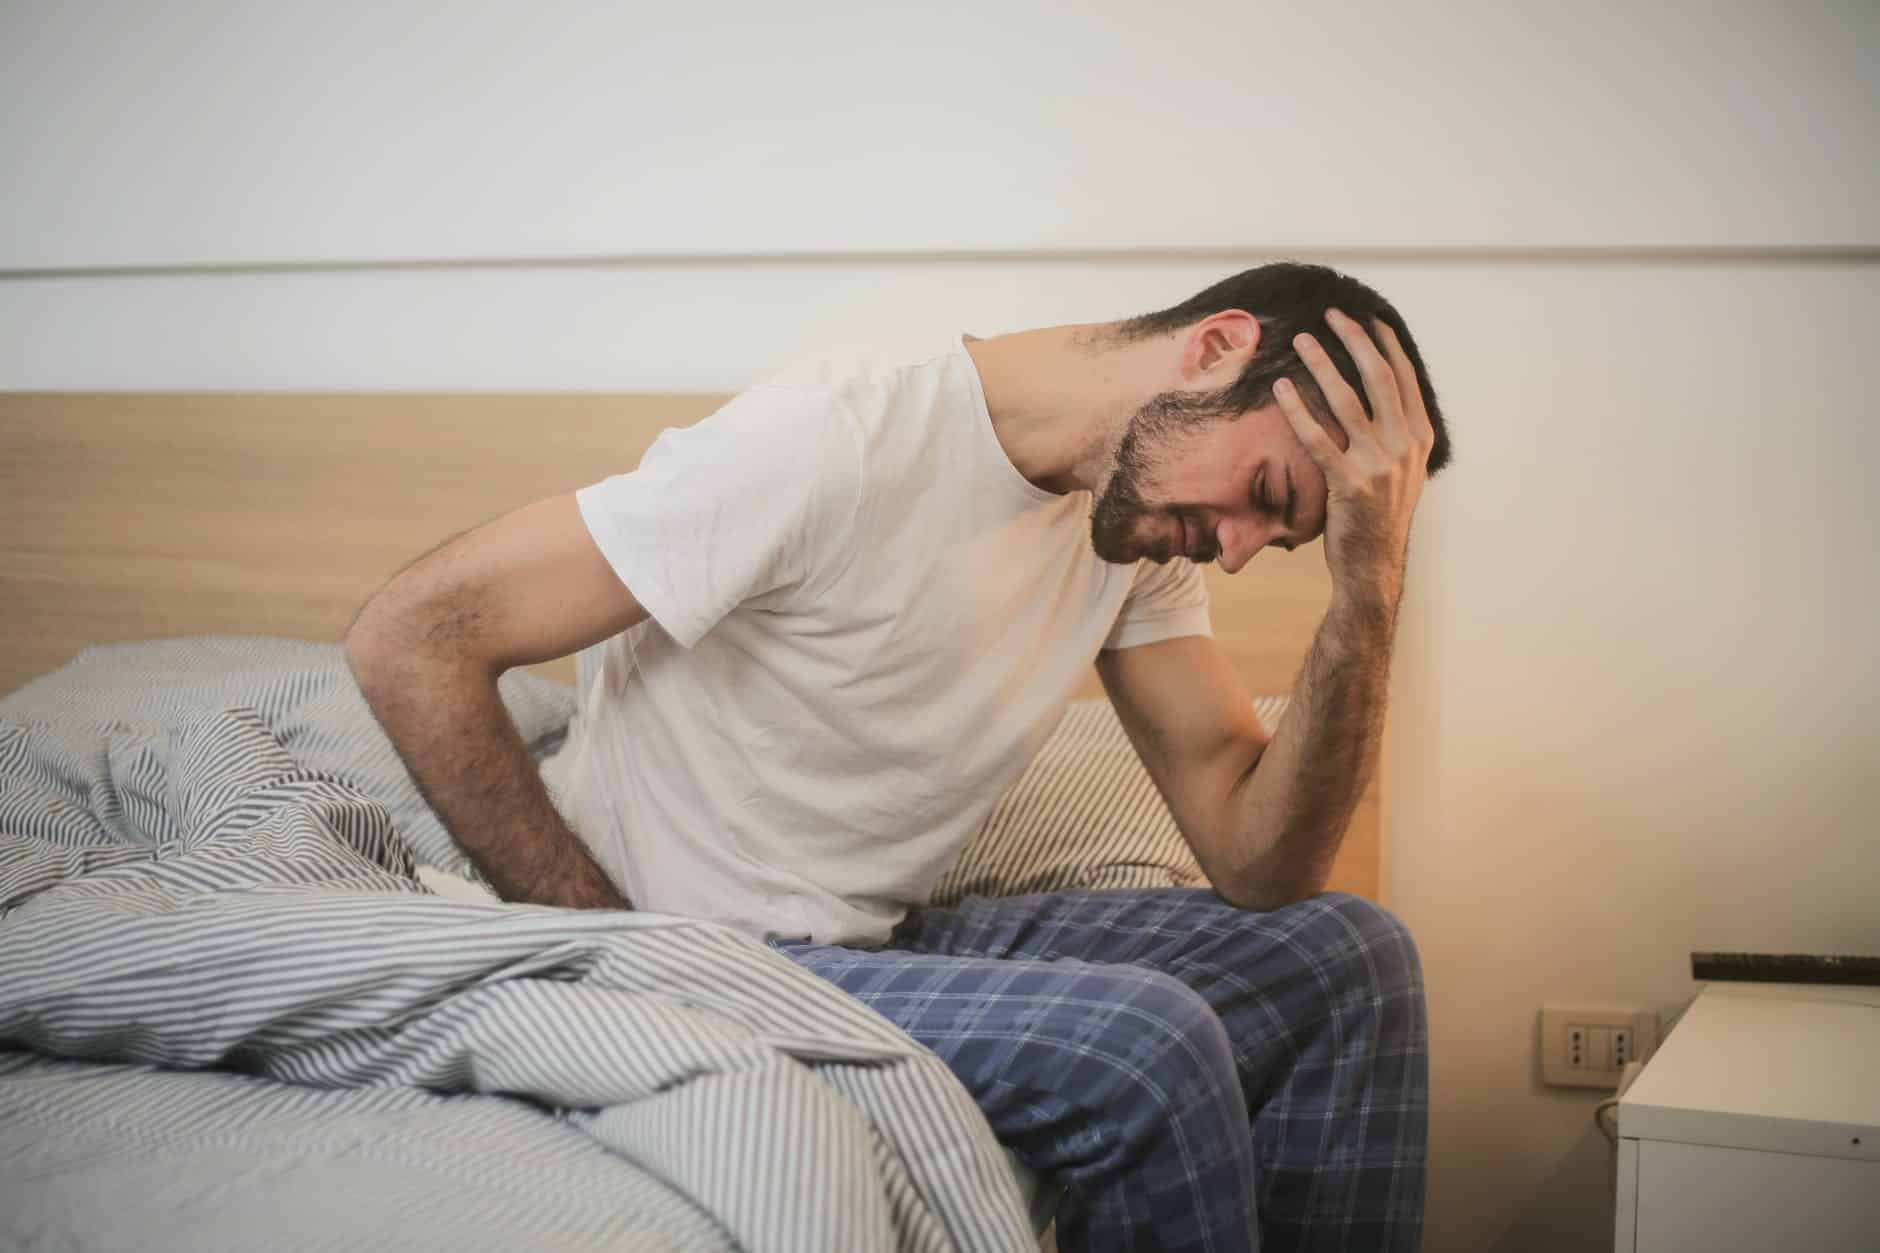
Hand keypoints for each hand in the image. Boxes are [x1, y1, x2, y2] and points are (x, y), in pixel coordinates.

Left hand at [1273, 307, 1436, 611]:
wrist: (1373, 566)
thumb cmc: (1378, 516)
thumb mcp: (1401, 470)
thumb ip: (1395, 432)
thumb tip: (1379, 394)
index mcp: (1418, 437)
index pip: (1403, 378)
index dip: (1384, 344)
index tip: (1366, 317)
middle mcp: (1403, 446)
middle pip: (1378, 378)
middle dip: (1355, 340)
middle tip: (1332, 314)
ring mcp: (1378, 465)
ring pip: (1347, 402)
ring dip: (1322, 365)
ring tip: (1301, 340)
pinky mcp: (1349, 484)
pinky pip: (1317, 439)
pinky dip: (1298, 410)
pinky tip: (1281, 388)